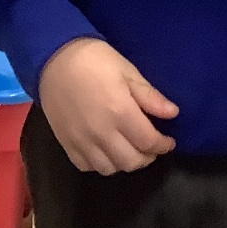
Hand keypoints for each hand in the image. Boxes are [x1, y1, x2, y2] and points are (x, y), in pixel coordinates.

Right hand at [38, 38, 178, 174]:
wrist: (53, 58)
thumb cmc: (95, 60)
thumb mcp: (127, 71)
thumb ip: (150, 96)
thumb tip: (172, 113)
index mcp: (120, 112)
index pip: (149, 142)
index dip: (163, 145)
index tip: (168, 141)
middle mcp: (101, 133)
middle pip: (131, 162)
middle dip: (147, 157)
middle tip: (151, 145)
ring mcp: (81, 141)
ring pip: (109, 169)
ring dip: (125, 163)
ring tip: (130, 149)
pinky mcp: (66, 144)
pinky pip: (87, 167)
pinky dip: (101, 164)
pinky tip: (107, 151)